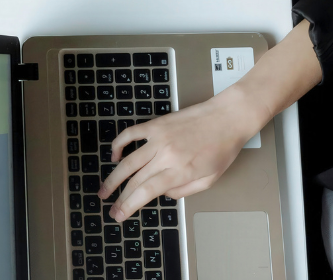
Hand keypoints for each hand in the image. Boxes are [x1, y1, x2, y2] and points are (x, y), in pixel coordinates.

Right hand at [99, 85, 260, 220]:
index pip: (147, 192)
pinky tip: (114, 155)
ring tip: (104, 189)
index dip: (129, 205)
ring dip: (113, 177)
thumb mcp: (210, 179)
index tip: (119, 214)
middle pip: (135, 180)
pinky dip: (118, 145)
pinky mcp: (155, 125)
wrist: (227, 118)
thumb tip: (162, 193)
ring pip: (128, 161)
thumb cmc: (223, 149)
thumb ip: (184, 190)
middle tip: (111, 207)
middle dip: (120, 197)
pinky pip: (130, 134)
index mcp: (181, 171)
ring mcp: (158, 138)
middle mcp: (166, 155)